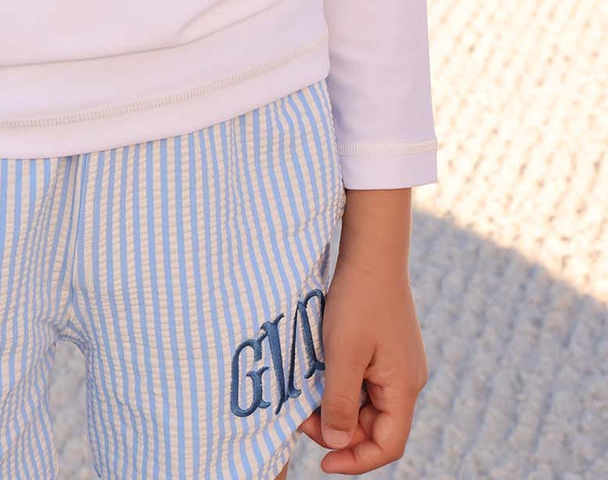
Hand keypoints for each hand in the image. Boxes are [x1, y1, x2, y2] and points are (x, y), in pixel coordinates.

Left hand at [296, 249, 428, 472]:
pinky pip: (364, 381)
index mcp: (404, 387)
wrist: (372, 250)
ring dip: (336, 406)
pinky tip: (317, 373)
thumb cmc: (359, 299)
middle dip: (339, 429)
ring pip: (366, 403)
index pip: (388, 445)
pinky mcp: (386, 348)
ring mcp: (398, 363)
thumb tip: (337, 442)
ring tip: (304, 396)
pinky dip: (341, 385)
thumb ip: (340, 401)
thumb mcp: (343, 353)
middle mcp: (407, 380)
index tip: (322, 462)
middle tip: (301, 417)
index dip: (356, 460)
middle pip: (375, 426)